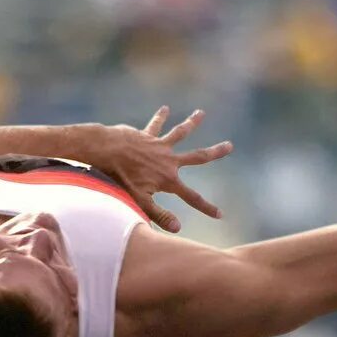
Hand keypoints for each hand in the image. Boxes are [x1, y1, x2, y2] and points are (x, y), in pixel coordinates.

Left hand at [100, 107, 233, 231]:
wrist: (106, 151)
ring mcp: (159, 146)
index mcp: (168, 179)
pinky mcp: (147, 136)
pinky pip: (156, 125)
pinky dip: (160, 117)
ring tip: (201, 113)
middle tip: (229, 146)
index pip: (192, 197)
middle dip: (214, 152)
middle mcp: (168, 161)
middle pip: (197, 157)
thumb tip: (178, 228)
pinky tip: (165, 108)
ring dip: (192, 123)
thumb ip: (159, 214)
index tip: (220, 214)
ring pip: (180, 133)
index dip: (206, 207)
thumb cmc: (120, 178)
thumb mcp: (140, 201)